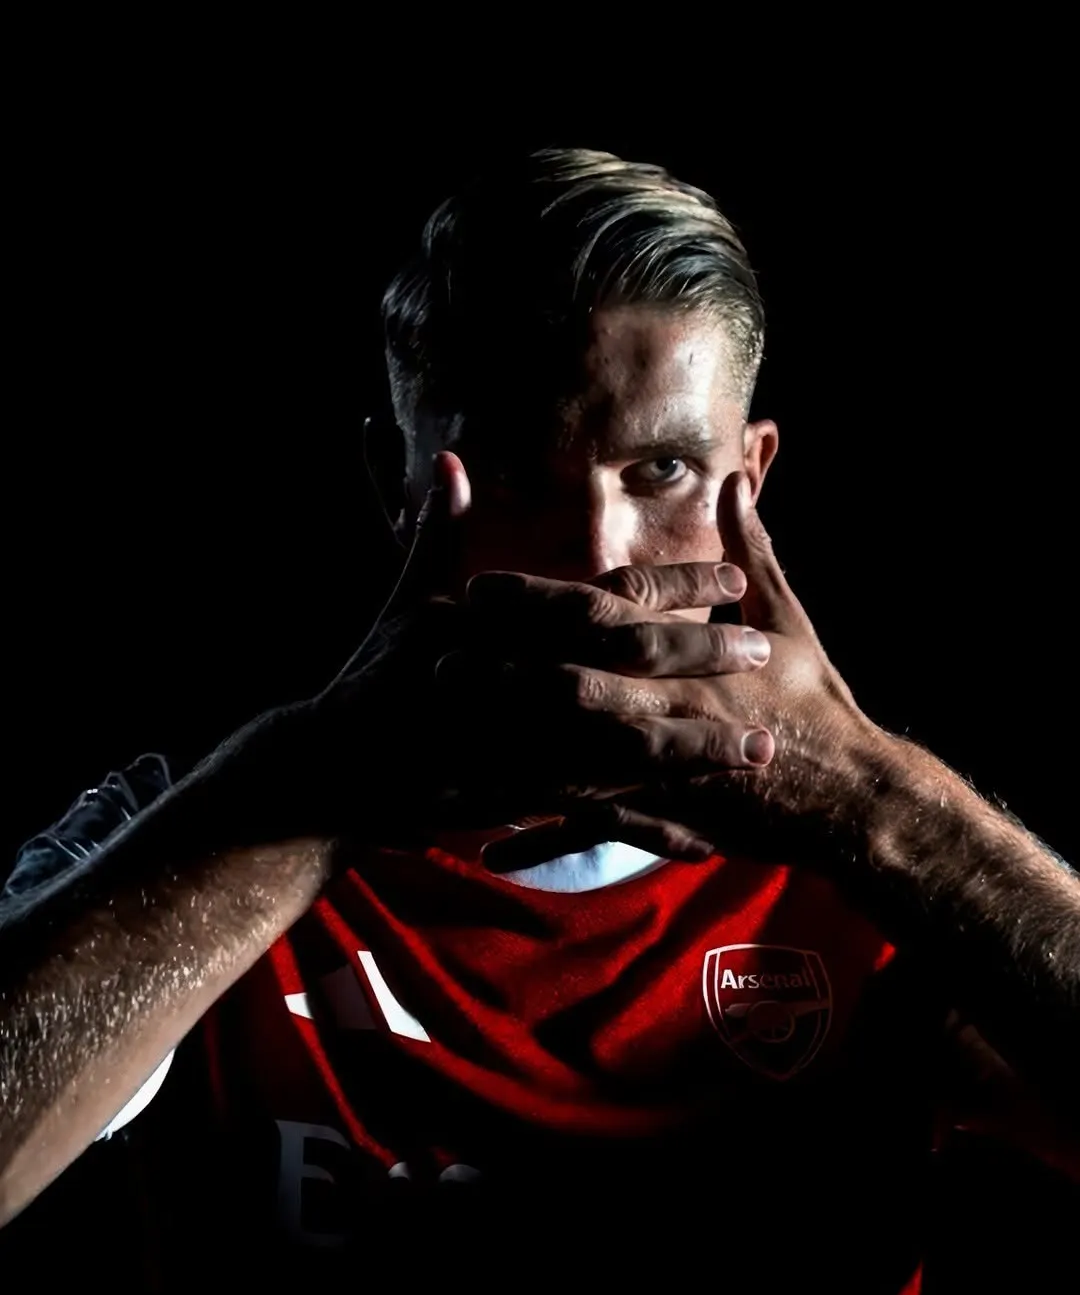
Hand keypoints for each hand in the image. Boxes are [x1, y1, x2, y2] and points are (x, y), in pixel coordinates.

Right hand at [255, 456, 764, 844]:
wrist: (330, 769)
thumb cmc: (372, 679)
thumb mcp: (405, 600)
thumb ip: (437, 532)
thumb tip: (447, 461)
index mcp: (512, 625)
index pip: (611, 595)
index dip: (678, 587)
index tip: (733, 578)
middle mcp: (528, 679)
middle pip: (635, 665)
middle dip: (707, 658)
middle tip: (768, 653)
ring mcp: (528, 745)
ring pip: (633, 746)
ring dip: (702, 748)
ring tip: (764, 749)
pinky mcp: (522, 802)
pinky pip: (603, 814)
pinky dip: (654, 823)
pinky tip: (704, 833)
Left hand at [479, 470, 882, 871]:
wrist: (850, 792)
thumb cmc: (817, 701)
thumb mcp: (788, 619)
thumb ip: (753, 550)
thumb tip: (736, 481)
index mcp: (686, 650)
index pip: (597, 612)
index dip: (533, 599)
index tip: (476, 587)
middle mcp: (667, 702)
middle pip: (567, 678)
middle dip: (498, 668)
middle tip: (434, 659)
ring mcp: (663, 763)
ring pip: (571, 754)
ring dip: (506, 749)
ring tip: (445, 744)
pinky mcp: (668, 815)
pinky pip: (592, 829)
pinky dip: (542, 840)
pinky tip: (489, 848)